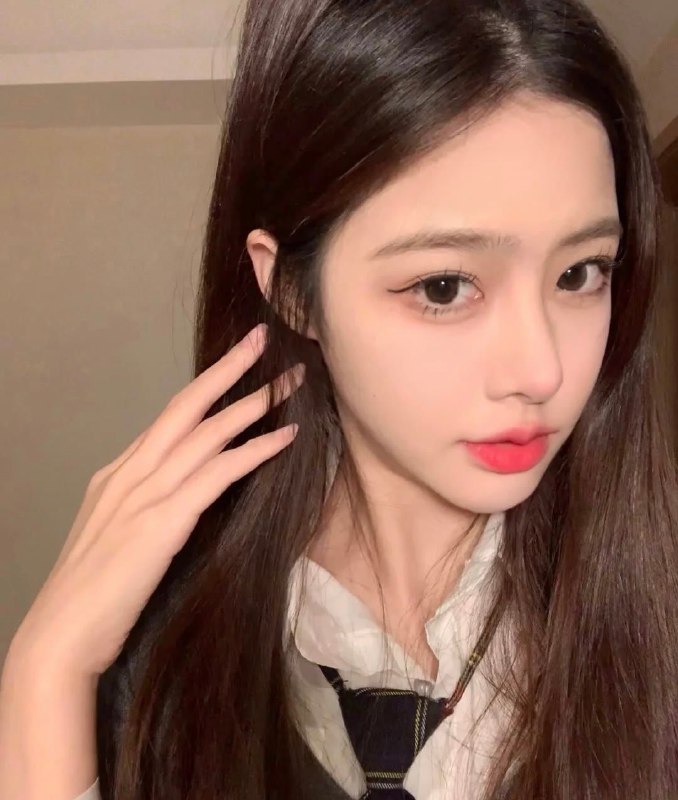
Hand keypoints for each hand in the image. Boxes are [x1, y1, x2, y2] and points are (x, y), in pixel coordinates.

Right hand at [10, 324, 303, 678]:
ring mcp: (144, 494)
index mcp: (118, 473)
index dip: (206, 387)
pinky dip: (254, 452)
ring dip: (254, 403)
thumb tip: (183, 490)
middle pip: (187, 407)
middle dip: (229, 370)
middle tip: (263, 339)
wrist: (61, 635)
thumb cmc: (91, 593)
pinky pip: (217, 474)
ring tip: (291, 381)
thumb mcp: (116, 533)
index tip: (235, 362)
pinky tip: (284, 438)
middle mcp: (130, 472)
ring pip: (207, 433)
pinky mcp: (162, 522)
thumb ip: (145, 504)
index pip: (169, 417)